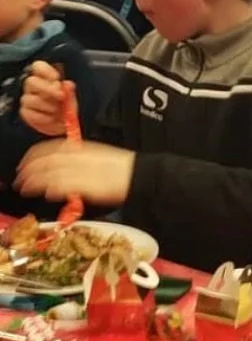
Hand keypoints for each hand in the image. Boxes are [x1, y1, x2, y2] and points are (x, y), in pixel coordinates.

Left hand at [16, 141, 133, 205]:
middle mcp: (80, 156)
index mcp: (83, 148)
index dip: (33, 155)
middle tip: (19, 179)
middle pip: (47, 160)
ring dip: (35, 181)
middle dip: (29, 170)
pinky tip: (47, 193)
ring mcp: (84, 170)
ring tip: (25, 189)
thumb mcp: (98, 158)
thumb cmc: (124, 169)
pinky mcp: (89, 184)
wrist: (143, 176)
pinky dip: (54, 188)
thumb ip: (78, 161)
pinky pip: (66, 185)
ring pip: (52, 172)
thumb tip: (60, 170)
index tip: (24, 163)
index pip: (51, 147)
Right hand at [20, 60, 66, 136]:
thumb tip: (67, 84)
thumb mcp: (71, 98)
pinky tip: (51, 118)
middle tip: (61, 96)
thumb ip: (69, 90)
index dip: (46, 71)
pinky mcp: (25, 112)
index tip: (57, 78)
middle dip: (47, 89)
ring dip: (47, 106)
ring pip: (30, 99)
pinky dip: (43, 117)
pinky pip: (30, 113)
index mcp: (44, 78)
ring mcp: (27, 99)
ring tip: (57, 111)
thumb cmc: (66, 107)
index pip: (38, 66)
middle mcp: (32, 87)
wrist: (63, 125)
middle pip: (31, 81)